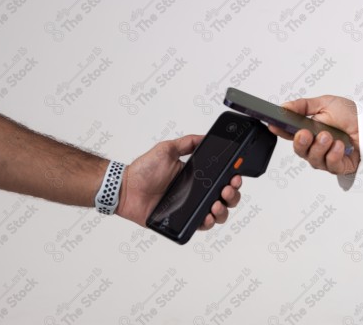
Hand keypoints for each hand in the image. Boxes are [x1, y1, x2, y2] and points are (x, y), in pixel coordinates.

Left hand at [115, 135, 241, 228]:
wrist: (126, 188)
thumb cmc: (143, 170)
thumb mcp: (167, 149)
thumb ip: (187, 142)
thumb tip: (206, 136)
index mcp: (197, 176)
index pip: (222, 178)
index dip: (233, 178)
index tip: (235, 174)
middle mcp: (197, 192)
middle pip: (226, 197)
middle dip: (233, 194)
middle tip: (227, 188)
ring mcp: (191, 207)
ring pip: (218, 213)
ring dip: (224, 209)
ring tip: (217, 203)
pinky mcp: (183, 221)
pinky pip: (201, 225)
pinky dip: (208, 223)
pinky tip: (208, 216)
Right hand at [269, 95, 359, 174]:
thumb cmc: (352, 115)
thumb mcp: (326, 103)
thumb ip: (303, 106)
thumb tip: (284, 107)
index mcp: (309, 129)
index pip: (290, 133)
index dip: (280, 130)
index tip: (274, 125)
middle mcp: (316, 145)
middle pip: (299, 150)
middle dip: (300, 142)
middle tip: (305, 134)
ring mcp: (327, 157)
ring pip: (313, 159)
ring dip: (319, 147)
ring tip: (327, 136)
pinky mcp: (339, 167)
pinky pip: (331, 166)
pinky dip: (334, 155)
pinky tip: (340, 146)